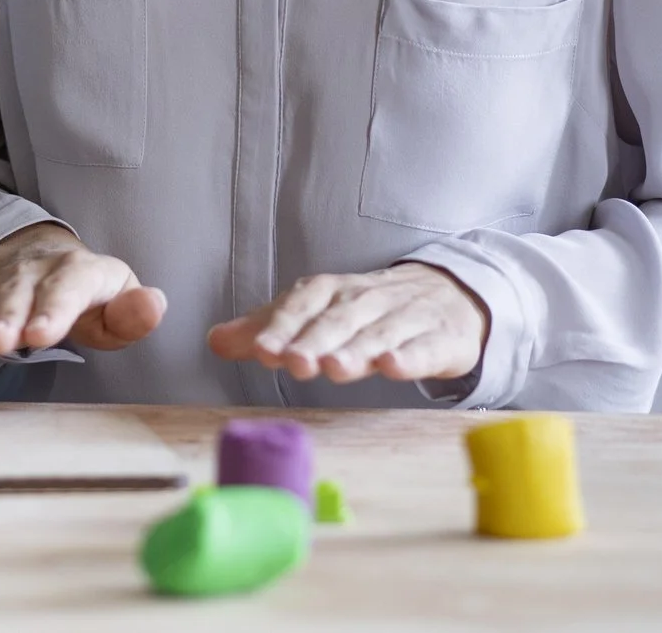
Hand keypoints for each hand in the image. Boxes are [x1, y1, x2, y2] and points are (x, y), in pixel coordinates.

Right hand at [0, 222, 166, 355]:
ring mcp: (6, 283)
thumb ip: (134, 312)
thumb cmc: (92, 293)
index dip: (54, 311)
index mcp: (79, 272)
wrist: (48, 258)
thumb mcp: (118, 299)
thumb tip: (155, 304)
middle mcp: (38, 273)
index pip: (68, 289)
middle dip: (7, 319)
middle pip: (21, 296)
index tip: (41, 336)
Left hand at [206, 263, 487, 383]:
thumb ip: (269, 329)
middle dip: (313, 341)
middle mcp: (365, 301)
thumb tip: (215, 340)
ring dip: (355, 351)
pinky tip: (394, 367)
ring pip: (376, 336)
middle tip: (292, 363)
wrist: (446, 295)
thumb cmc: (369, 311)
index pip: (302, 306)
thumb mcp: (317, 314)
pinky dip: (409, 357)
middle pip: (336, 322)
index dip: (281, 328)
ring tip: (333, 368)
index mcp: (332, 292)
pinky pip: (422, 348)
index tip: (260, 351)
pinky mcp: (438, 340)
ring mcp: (404, 319)